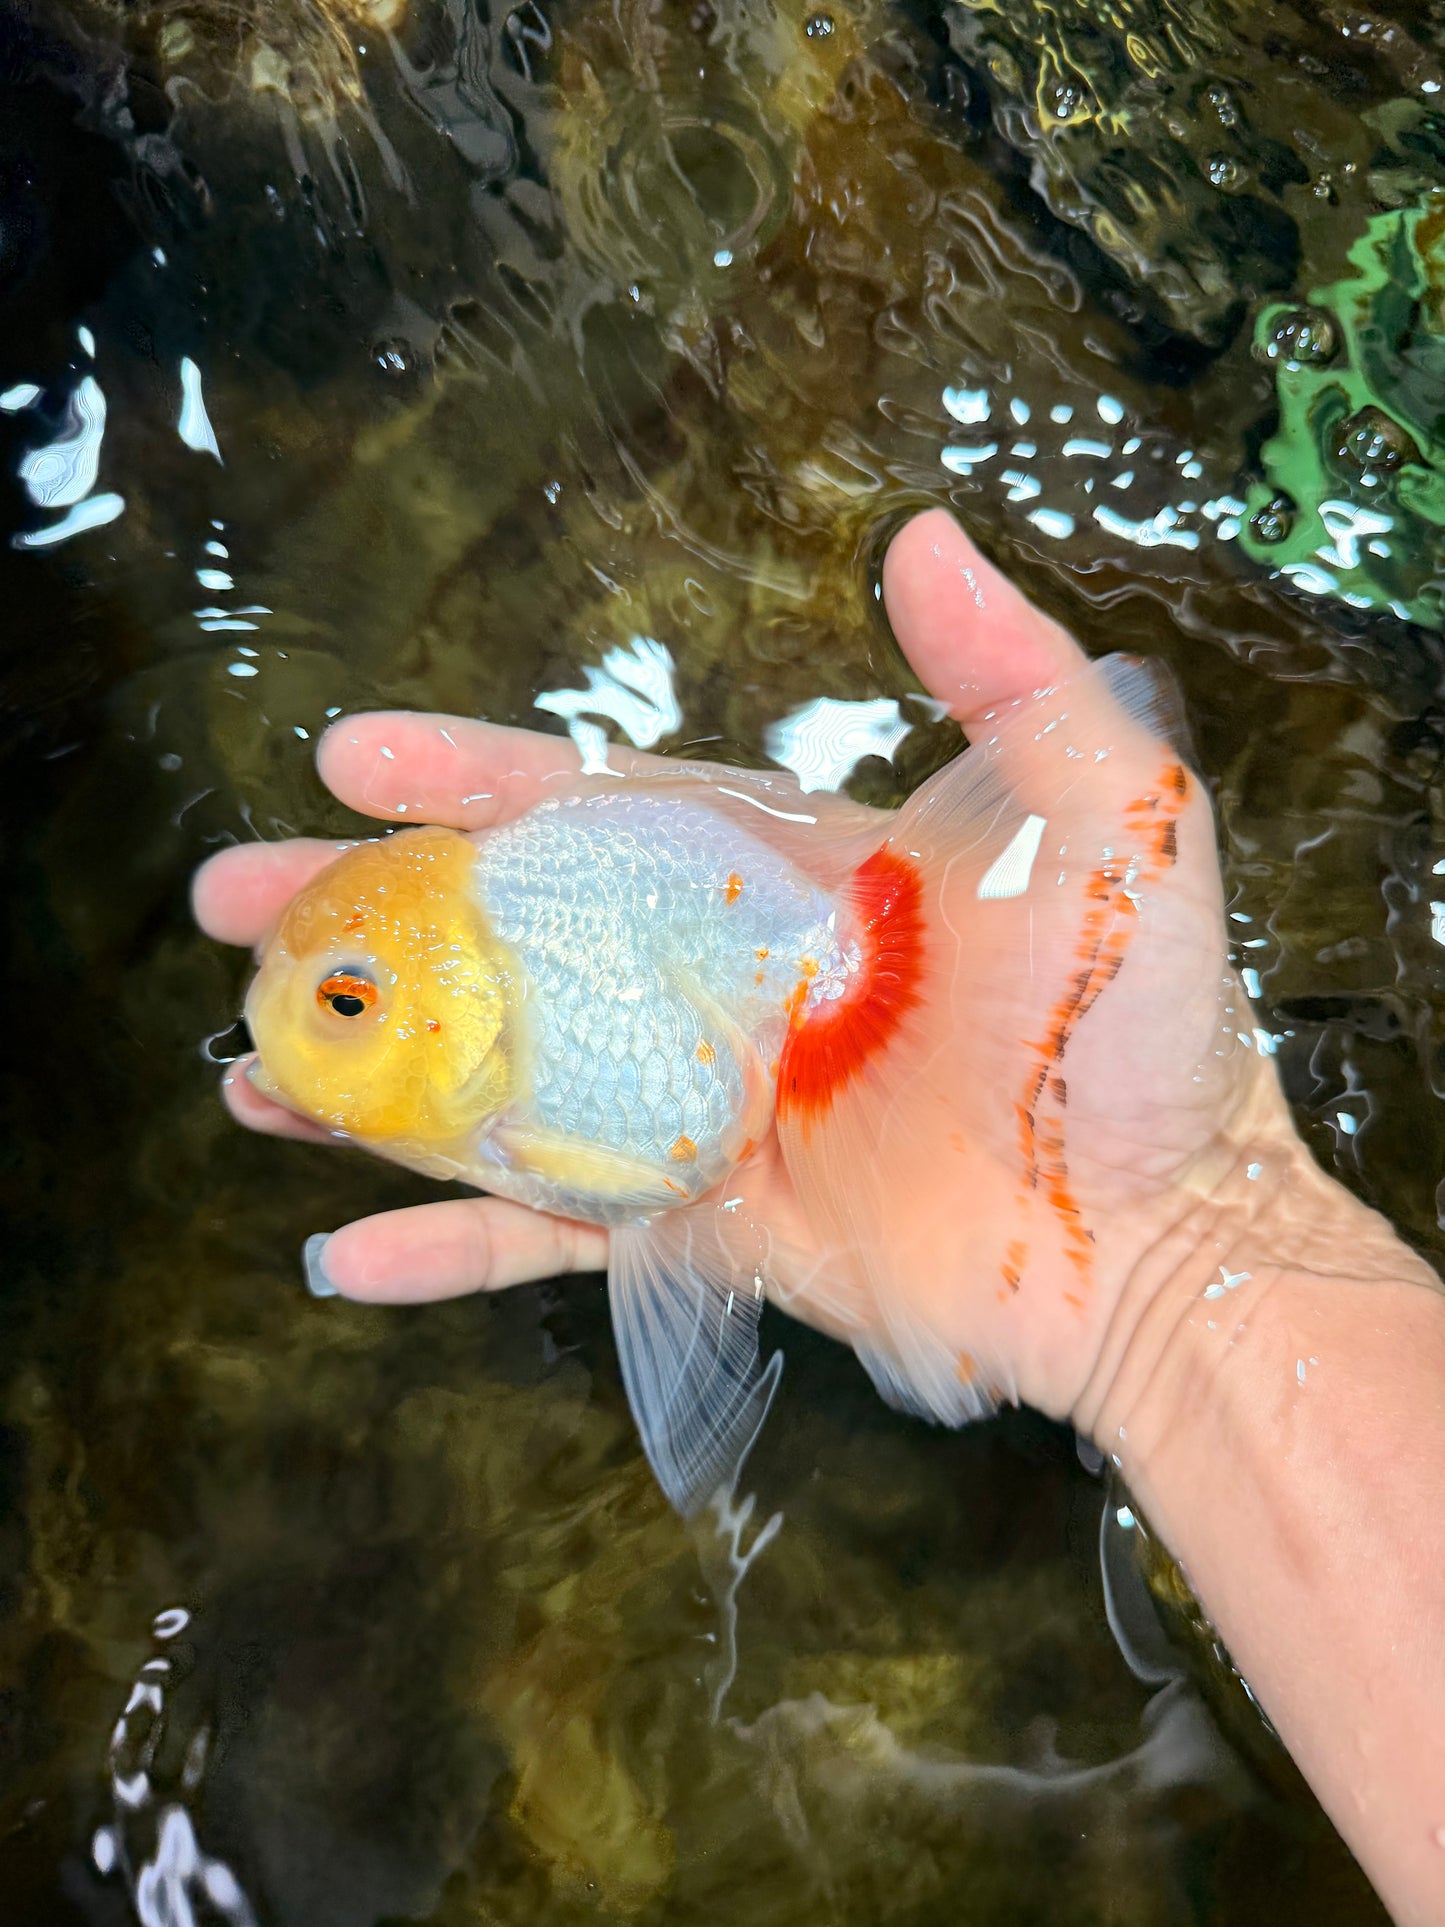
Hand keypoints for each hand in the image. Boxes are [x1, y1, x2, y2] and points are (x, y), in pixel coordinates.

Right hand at [193, 508, 1293, 1431]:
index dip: (469, 777)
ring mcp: (702, 1111)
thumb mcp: (1107, 816)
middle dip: (368, 918)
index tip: (348, 755)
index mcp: (784, 878)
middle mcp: (722, 987)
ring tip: (249, 1071)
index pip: (596, 811)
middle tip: (234, 903)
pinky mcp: (707, 1228)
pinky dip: (448, 1249)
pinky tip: (340, 1254)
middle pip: (509, 940)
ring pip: (501, 1086)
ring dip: (371, 1081)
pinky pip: (552, 1238)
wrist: (1169, 1238)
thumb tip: (917, 532)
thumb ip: (1011, 675)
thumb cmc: (1139, 1028)